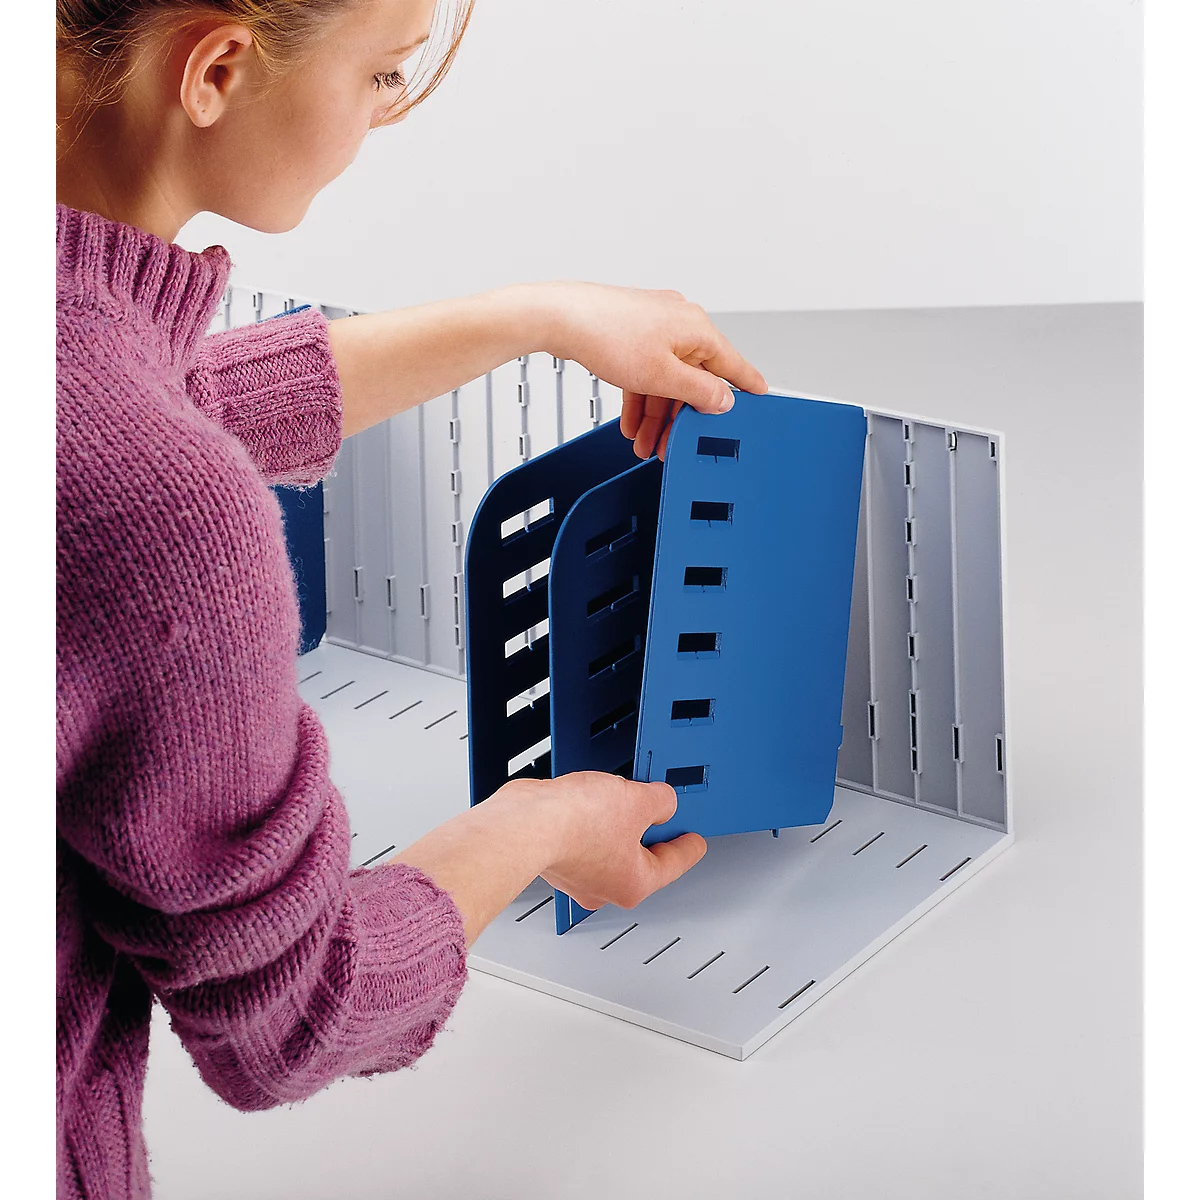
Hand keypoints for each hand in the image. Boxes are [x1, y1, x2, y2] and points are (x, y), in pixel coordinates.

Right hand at [389, 770, 705, 945]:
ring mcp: (576, 873)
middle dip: (647, 828)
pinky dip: (586, 819)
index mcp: (634, 883)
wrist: (525, 823)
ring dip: (614, 821)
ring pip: (607, 845)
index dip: (690, 845)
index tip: (697, 840)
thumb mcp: (638, 801)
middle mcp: (604, 887)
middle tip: (657, 806)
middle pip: (639, 855)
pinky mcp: (554, 856)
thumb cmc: (576, 824)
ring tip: (615, 794)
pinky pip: (581, 835)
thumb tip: (664, 801)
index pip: (675, 864)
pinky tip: (585, 799)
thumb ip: (661, 801)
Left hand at [536, 281, 768, 461]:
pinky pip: (646, 373)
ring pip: (666, 380)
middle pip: (693, 380)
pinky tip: (632, 424)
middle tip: (672, 445)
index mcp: (697, 329)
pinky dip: (641, 398)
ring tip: (646, 443)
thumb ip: (698, 391)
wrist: (560, 318)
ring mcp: (655, 328)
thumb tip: (723, 399)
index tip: (760, 399)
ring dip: (657, 415)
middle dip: (680, 417)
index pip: (733, 364)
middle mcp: (680, 324)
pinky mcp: (632, 335)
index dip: (747, 386)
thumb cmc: (606, 334)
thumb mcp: (661, 376)